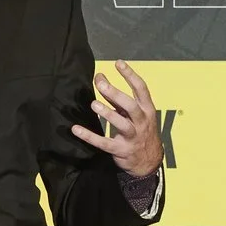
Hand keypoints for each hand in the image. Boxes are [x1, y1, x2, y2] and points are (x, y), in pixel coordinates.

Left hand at [70, 60, 162, 178]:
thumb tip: (101, 79)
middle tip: (101, 84)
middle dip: (116, 94)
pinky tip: (76, 129)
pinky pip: (104, 143)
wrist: (149, 162)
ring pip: (121, 124)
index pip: (141, 89)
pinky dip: (89, 136)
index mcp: (147, 110)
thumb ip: (118, 98)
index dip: (130, 75)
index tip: (118, 63)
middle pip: (131, 106)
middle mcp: (142, 122)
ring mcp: (132, 137)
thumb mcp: (135, 114)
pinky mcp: (121, 150)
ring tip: (94, 104)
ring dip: (107, 114)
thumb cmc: (141, 131)